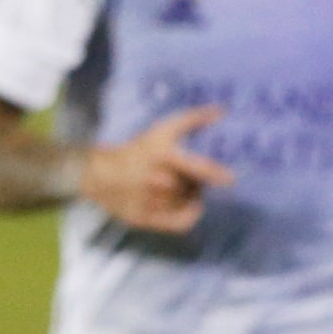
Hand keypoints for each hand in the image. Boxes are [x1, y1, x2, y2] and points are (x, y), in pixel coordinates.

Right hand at [79, 105, 233, 232]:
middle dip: (198, 181)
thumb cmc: (138, 150)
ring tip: (175, 187)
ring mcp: (152, 201)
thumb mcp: (163, 130)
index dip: (214, 173)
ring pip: (188, 203)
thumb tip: (222, 111)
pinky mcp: (148, 219)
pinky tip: (188, 206)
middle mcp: (157, 179)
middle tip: (190, 177)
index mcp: (161, 155)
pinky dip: (190, 215)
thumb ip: (193, 120)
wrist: (102, 175)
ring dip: (190, 195)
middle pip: (194, 186)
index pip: (195, 166)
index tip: (230, 179)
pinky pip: (182, 223)